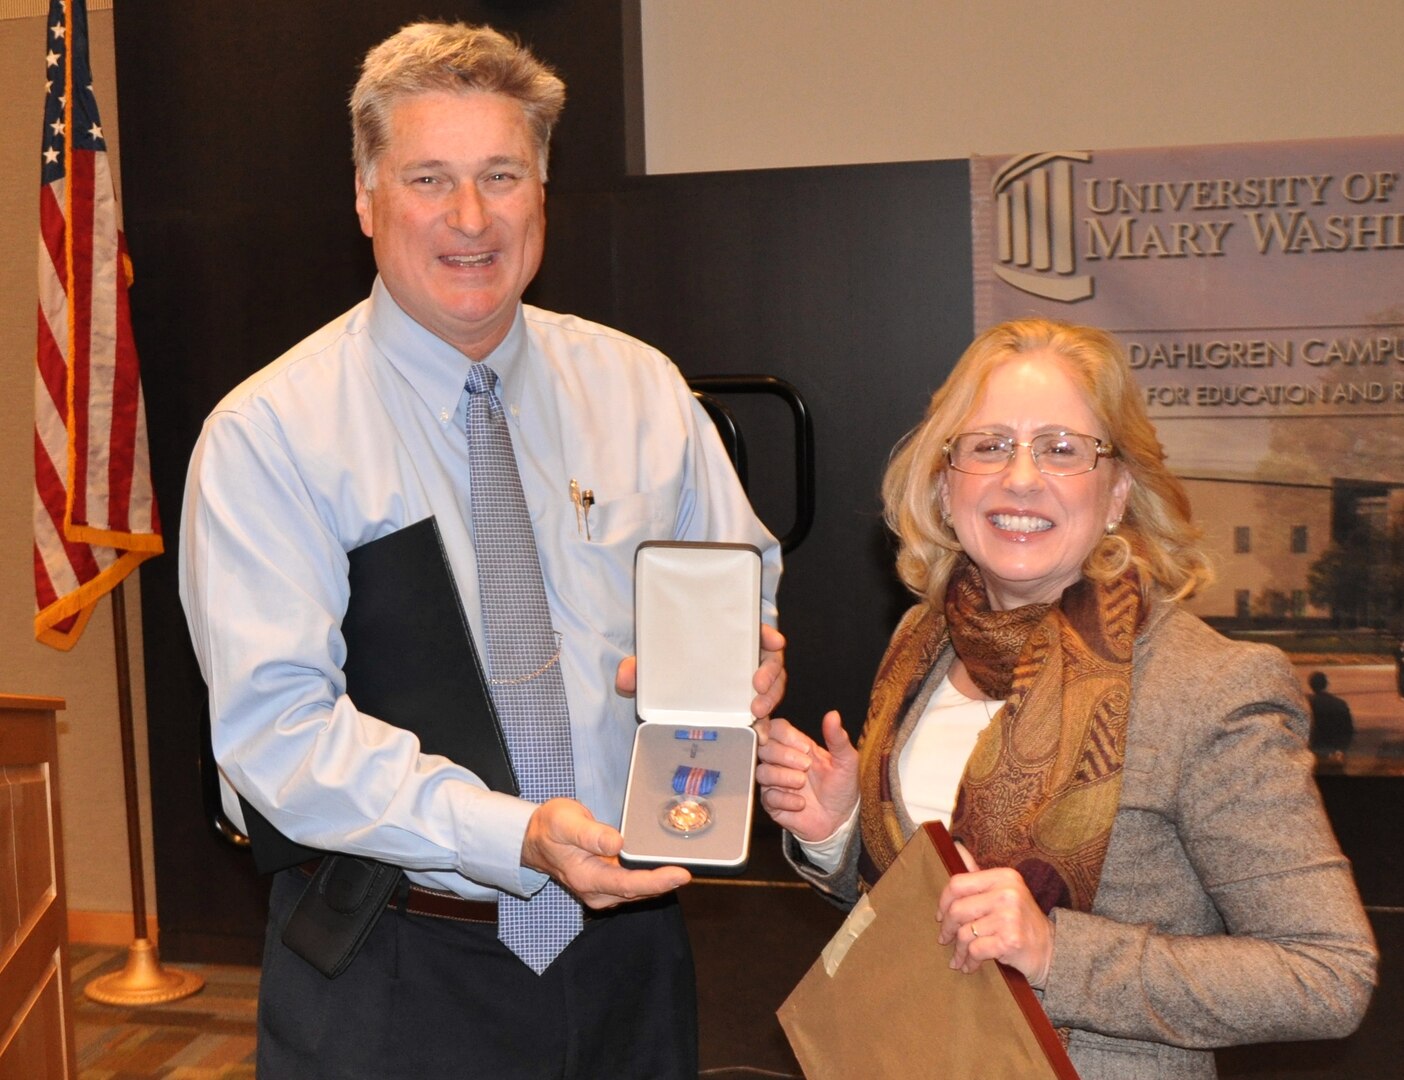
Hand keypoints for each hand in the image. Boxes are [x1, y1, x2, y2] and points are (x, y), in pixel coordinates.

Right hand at [521, 798, 690, 909]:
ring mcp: (601, 891)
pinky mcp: (607, 885)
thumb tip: (617, 843)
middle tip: (693, 870)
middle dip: (665, 883)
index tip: (681, 875)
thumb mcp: (565, 822)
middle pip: (637, 892)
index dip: (656, 881)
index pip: (627, 884)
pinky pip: (634, 886)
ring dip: (660, 883)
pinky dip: (651, 879)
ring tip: (685, 869)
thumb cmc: (551, 827)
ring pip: (638, 892)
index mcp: (586, 877)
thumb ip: (589, 833)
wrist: (536, 839)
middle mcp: (595, 891)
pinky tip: (666, 869)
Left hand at [615, 623, 787, 721]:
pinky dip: (764, 725)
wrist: (666, 703)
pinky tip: (760, 735)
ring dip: (771, 699)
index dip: (767, 634)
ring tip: (757, 713)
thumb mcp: (650, 669)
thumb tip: (626, 676)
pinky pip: (763, 714)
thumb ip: (637, 671)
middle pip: (769, 661)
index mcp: (725, 642)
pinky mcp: (746, 709)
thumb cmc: (663, 674)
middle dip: (771, 673)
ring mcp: (746, 686)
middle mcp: (741, 661)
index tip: (773, 641)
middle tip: (758, 686)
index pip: (753, 631)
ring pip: (772, 687)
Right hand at [754, 710, 858, 842]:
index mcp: (798, 746)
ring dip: (783, 776)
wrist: (840, 821)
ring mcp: (775, 782)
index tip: (804, 747)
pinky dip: (785, 799)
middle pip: (764, 746)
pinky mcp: (772, 803)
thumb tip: (833, 715)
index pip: (776, 728)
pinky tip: (800, 803)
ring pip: (762, 771)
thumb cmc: (842, 788)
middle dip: (784, 755)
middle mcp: (782, 761)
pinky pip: (767, 797)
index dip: (784, 734)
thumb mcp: (846, 761)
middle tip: (806, 766)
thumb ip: (838, 738)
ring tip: (802, 783)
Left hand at [936, 848, 1054, 988]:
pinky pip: (976, 950)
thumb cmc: (1020, 920)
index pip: (958, 884)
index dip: (943, 902)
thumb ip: (978, 872)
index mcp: (1003, 876)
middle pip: (958, 910)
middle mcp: (1007, 893)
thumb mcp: (1004, 890)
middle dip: (947, 928)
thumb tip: (955, 846)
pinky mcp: (1010, 941)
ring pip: (965, 933)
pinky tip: (969, 966)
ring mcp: (1010, 917)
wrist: (1050, 950)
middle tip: (945, 939)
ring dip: (959, 950)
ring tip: (958, 957)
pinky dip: (969, 961)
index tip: (940, 915)